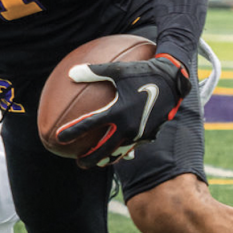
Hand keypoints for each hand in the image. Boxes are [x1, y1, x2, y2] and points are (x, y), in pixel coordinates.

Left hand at [55, 55, 190, 168]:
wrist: (174, 80)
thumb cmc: (144, 71)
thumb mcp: (118, 70)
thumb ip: (93, 72)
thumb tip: (71, 72)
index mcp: (118, 111)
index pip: (89, 125)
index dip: (72, 131)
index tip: (59, 137)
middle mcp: (128, 126)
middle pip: (104, 149)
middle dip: (90, 159)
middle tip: (78, 163)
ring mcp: (140, 133)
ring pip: (120, 151)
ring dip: (107, 159)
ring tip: (98, 163)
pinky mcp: (150, 134)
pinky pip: (133, 145)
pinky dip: (124, 150)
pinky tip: (118, 150)